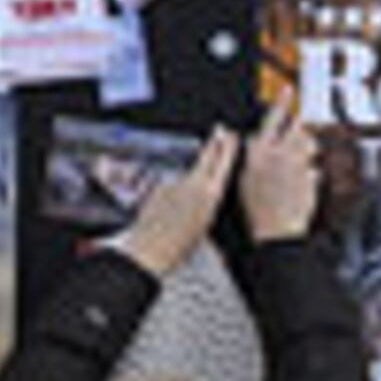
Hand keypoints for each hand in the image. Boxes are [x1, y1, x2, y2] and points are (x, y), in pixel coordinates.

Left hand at [111, 128, 234, 277]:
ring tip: (187, 195)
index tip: (230, 135)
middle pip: (206, 156)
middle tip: (219, 130)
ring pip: (186, 171)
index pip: (222, 163)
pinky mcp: (159, 186)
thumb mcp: (203, 229)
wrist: (149, 249)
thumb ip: (206, 208)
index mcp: (210, 195)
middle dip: (213, 142)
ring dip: (188, 175)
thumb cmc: (178, 247)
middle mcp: (193, 184)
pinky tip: (171, 201)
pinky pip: (170, 182)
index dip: (227, 147)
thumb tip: (206, 202)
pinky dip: (172, 187)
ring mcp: (175, 182)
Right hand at [235, 97, 318, 242]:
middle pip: (297, 127)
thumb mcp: (244, 179)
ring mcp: (298, 164)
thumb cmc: (257, 211)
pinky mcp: (310, 177)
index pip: (272, 117)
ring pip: (308, 144)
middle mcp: (279, 154)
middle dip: (299, 128)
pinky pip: (313, 167)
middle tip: (299, 129)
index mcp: (258, 152)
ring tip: (296, 163)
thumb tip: (255, 141)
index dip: (282, 102)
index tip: (288, 89)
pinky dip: (309, 172)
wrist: (275, 233)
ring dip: (306, 149)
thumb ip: (253, 157)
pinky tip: (299, 185)